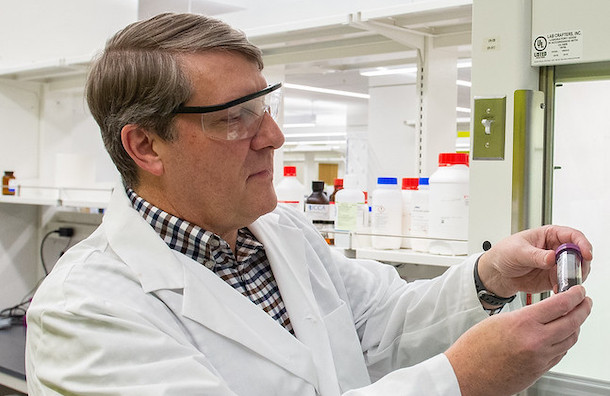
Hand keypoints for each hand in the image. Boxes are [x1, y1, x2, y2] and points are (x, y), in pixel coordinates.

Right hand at [445, 286, 591, 395]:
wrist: (466, 375)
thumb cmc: (474, 349)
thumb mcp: (497, 321)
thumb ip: (524, 316)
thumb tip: (542, 313)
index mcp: (523, 323)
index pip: (560, 305)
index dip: (575, 295)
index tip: (578, 290)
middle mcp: (535, 341)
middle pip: (572, 322)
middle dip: (583, 309)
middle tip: (584, 301)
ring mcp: (540, 358)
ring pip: (570, 339)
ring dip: (576, 326)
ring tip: (574, 318)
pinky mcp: (539, 371)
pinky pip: (560, 354)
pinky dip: (565, 342)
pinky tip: (560, 337)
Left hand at [477, 225, 591, 296]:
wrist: (496, 273)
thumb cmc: (504, 254)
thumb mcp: (517, 251)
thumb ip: (535, 255)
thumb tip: (551, 257)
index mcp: (549, 235)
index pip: (572, 235)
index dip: (582, 244)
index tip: (586, 254)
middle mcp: (556, 249)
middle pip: (579, 254)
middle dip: (582, 264)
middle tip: (576, 273)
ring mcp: (556, 264)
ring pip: (576, 270)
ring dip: (575, 278)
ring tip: (566, 284)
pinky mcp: (553, 279)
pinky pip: (566, 283)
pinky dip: (567, 288)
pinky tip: (559, 291)